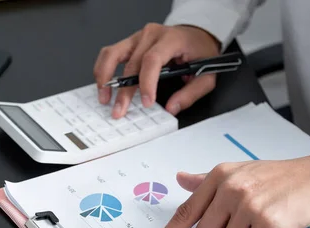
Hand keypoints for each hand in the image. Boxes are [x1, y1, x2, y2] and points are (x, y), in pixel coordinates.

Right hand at [93, 23, 219, 118]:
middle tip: (119, 111)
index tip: (146, 102)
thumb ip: (190, 93)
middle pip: (131, 63)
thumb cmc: (199, 52)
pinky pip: (110, 53)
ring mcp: (138, 37)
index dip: (147, 82)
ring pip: (112, 54)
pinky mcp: (130, 43)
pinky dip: (103, 69)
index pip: (153, 59)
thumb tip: (171, 108)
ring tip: (104, 97)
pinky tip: (103, 85)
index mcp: (172, 39)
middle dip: (124, 91)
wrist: (195, 34)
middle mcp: (152, 35)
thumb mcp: (206, 75)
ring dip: (105, 77)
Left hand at [148, 152, 309, 227]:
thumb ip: (206, 181)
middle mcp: (229, 189)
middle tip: (242, 223)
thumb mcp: (238, 172)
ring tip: (259, 224)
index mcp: (218, 177)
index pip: (186, 211)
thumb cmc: (276, 177)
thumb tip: (180, 178)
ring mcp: (248, 205)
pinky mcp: (267, 221)